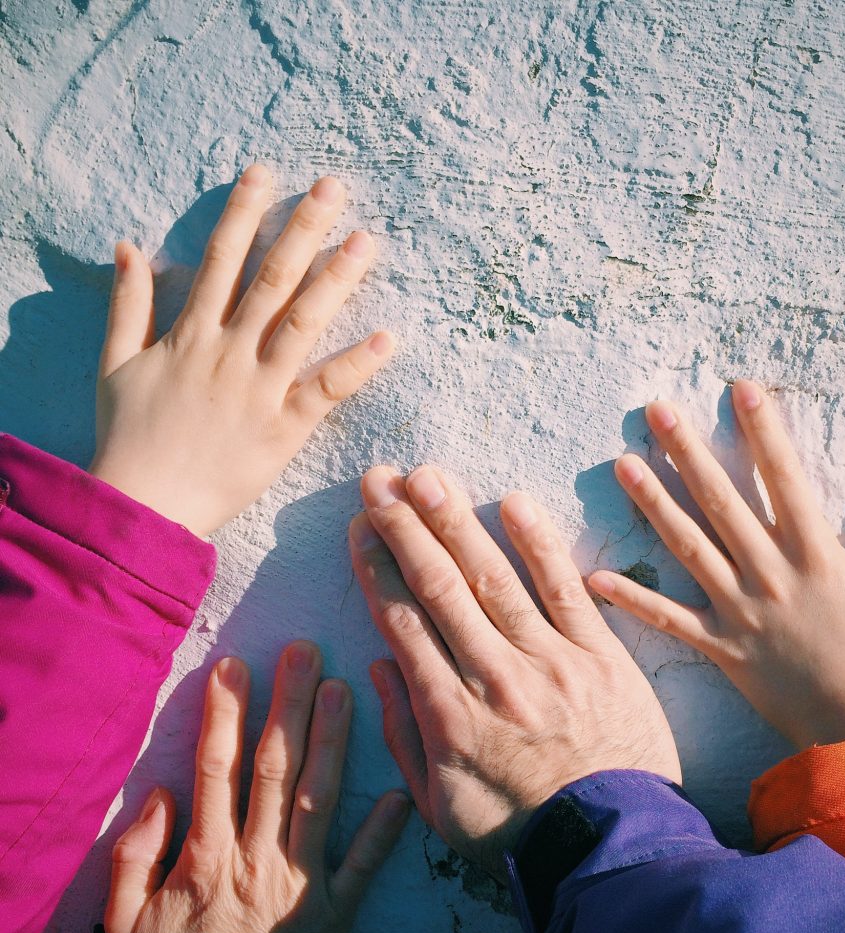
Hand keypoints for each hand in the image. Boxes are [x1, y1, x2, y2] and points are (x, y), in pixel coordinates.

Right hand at [90, 164, 394, 536]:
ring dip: (336, 279)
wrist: (145, 505)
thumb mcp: (115, 364)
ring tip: (366, 242)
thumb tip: (129, 247)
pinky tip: (387, 337)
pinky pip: (326, 390)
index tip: (267, 173)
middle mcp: (229, 352)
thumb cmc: (129, 438)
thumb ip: (126, 304)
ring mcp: (260, 389)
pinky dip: (356, 365)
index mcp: (190, 335)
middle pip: (273, 279)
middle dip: (303, 228)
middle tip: (334, 188)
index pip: (222, 260)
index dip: (245, 213)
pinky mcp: (284, 429)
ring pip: (304, 322)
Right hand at [105, 641, 409, 932]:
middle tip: (305, 652)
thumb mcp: (124, 917)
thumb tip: (160, 791)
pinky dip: (382, 835)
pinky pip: (361, 869)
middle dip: (287, 705)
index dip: (225, 714)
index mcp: (207, 853)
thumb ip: (133, 854)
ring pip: (317, 800)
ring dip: (330, 742)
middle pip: (273, 768)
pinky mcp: (333, 914)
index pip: (216, 768)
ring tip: (344, 690)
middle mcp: (256, 856)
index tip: (235, 665)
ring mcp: (299, 883)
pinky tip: (400, 795)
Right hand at [349, 466, 681, 877]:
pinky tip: (514, 503)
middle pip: (439, 587)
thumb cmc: (518, 831)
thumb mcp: (438, 804)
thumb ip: (405, 734)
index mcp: (447, 713)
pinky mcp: (599, 654)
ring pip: (493, 578)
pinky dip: (540, 545)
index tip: (360, 527)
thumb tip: (378, 667)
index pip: (402, 621)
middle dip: (405, 528)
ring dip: (457, 522)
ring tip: (429, 477)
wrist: (609, 847)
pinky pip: (565, 590)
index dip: (377, 567)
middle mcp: (491, 675)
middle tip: (380, 480)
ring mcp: (548, 660)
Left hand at [588, 380, 844, 749]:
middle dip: (688, 452)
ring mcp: (739, 609)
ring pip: (689, 547)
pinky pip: (670, 620)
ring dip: (653, 504)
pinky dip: (633, 601)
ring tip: (622, 464)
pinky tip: (594, 577)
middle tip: (657, 411)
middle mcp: (771, 574)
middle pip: (722, 502)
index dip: (764, 431)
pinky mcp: (720, 645)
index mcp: (817, 554)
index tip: (740, 389)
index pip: (785, 479)